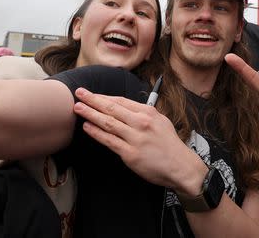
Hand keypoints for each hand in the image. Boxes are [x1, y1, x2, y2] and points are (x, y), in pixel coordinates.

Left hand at [73, 88, 207, 193]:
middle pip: (112, 108)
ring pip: (108, 122)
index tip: (91, 94)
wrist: (180, 166)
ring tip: (77, 108)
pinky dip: (96, 132)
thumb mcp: (160, 121)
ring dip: (90, 114)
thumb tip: (125, 108)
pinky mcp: (130, 154)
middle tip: (79, 93)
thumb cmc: (170, 145)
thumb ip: (143, 114)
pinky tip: (87, 126)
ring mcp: (135, 138)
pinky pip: (109, 140)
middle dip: (93, 99)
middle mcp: (140, 122)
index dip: (104, 96)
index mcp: (148, 112)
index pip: (121, 101)